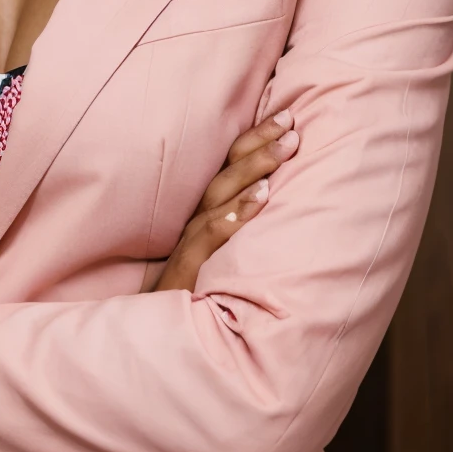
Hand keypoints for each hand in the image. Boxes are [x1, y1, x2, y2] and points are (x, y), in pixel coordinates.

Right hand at [151, 111, 297, 293]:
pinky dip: (237, 213)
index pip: (231, 168)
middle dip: (260, 143)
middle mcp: (198, 221)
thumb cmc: (198, 296)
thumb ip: (244, 236)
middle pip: (227, 171)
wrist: (161, 333)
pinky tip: (262, 198)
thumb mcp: (226, 260)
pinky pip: (214, 233)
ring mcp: (191, 241)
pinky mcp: (189, 265)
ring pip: (221, 195)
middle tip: (290, 121)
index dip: (256, 140)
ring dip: (254, 168)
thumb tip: (284, 211)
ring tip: (284, 148)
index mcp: (208, 215)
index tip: (287, 118)